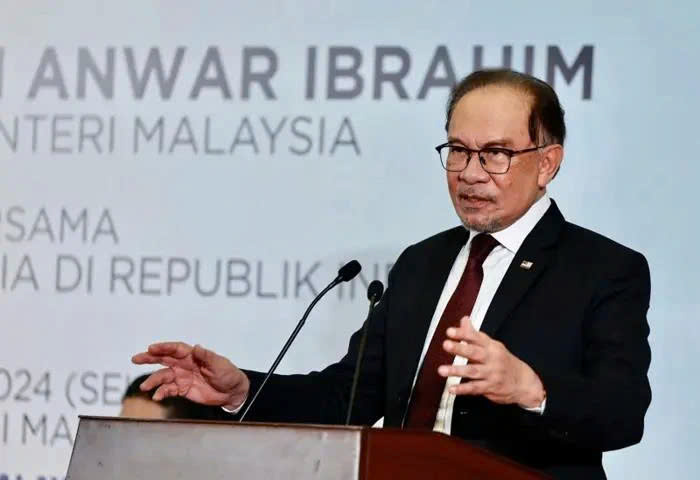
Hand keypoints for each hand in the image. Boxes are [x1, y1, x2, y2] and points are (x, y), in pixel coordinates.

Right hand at [131, 342, 249, 409]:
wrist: (232, 392)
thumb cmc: (228, 374)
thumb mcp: (220, 364)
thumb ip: (207, 356)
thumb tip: (197, 347)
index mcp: (193, 355)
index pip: (175, 349)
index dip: (164, 347)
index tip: (152, 348)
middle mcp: (184, 364)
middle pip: (164, 359)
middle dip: (149, 358)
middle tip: (136, 359)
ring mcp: (182, 377)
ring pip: (163, 376)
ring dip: (153, 380)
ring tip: (145, 386)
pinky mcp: (182, 389)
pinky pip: (168, 390)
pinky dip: (161, 392)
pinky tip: (157, 397)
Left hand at [438, 316, 544, 407]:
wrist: (524, 382)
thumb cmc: (504, 361)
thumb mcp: (492, 345)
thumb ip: (474, 334)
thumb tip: (464, 319)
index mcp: (491, 346)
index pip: (476, 337)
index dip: (462, 334)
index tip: (450, 331)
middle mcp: (491, 359)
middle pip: (474, 352)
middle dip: (460, 348)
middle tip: (446, 345)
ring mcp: (491, 374)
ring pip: (472, 371)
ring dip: (456, 370)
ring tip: (441, 370)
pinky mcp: (490, 387)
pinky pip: (475, 388)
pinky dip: (463, 389)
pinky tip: (452, 388)